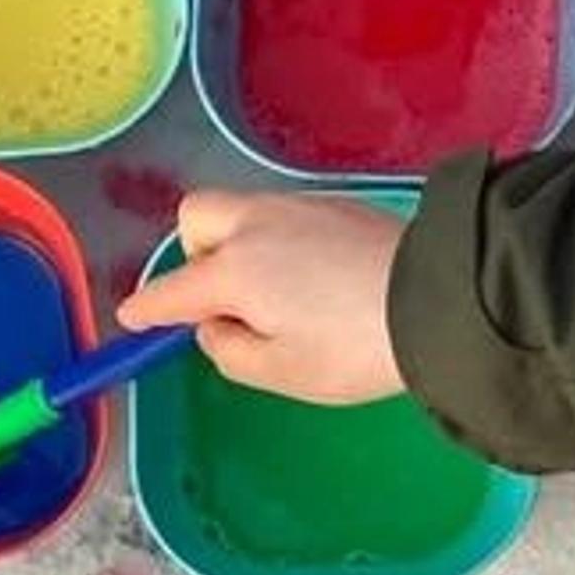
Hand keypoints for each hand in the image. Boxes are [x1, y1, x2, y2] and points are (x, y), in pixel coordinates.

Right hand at [122, 190, 405, 405]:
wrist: (441, 299)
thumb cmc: (354, 348)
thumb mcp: (282, 372)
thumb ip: (230, 351)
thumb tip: (213, 326)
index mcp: (233, 269)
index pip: (171, 290)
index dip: (147, 308)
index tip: (134, 318)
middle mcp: (256, 223)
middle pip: (197, 216)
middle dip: (194, 252)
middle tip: (225, 297)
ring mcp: (300, 204)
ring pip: (243, 211)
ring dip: (241, 244)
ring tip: (281, 293)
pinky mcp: (339, 202)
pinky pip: (285, 215)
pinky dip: (280, 240)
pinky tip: (316, 275)